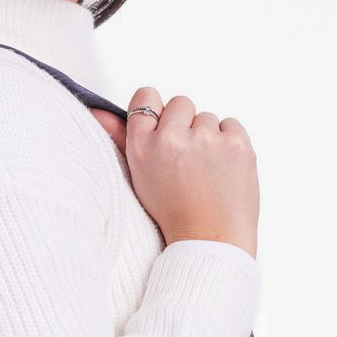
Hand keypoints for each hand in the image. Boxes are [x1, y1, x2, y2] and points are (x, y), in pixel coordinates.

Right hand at [90, 88, 258, 257]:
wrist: (211, 239)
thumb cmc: (175, 212)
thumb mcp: (139, 176)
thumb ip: (119, 138)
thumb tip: (100, 110)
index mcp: (143, 145)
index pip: (146, 97)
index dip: (157, 113)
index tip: (164, 131)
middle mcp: (173, 137)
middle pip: (181, 104)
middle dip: (185, 125)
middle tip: (187, 159)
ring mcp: (207, 138)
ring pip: (207, 118)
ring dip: (209, 136)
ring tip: (206, 169)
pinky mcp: (236, 142)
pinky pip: (231, 125)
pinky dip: (230, 142)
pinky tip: (223, 167)